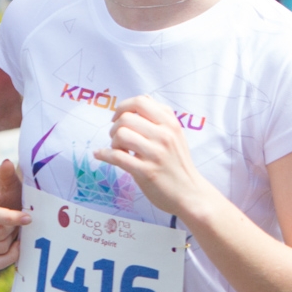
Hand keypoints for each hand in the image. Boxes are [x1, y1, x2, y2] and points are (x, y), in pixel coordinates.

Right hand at [0, 160, 27, 269]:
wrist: (9, 211)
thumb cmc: (10, 196)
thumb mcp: (10, 185)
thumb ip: (7, 175)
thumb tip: (7, 163)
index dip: (12, 219)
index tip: (28, 218)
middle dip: (12, 230)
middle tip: (17, 223)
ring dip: (11, 241)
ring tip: (12, 231)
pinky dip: (9, 257)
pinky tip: (14, 246)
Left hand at [94, 96, 213, 219]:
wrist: (189, 193)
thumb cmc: (179, 164)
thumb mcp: (176, 134)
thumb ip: (161, 117)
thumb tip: (144, 98)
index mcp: (170, 123)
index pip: (140, 102)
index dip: (123, 107)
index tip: (117, 117)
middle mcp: (164, 136)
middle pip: (126, 118)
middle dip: (115, 127)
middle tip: (117, 139)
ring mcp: (156, 154)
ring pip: (121, 135)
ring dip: (113, 142)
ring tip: (119, 150)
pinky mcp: (146, 171)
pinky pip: (117, 157)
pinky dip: (104, 154)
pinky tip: (101, 155)